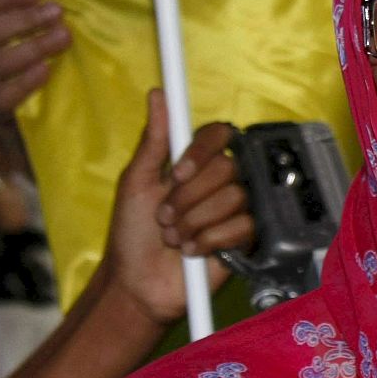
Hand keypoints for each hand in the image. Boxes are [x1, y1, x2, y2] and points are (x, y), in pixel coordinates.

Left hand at [101, 89, 254, 324]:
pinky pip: (243, 226)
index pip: (219, 135)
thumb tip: (157, 94)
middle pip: (226, 167)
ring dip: (195, 222)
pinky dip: (210, 240)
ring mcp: (234, 210)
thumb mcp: (135, 182)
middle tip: (164, 218)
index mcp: (194, 162)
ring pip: (234, 197)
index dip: (201, 152)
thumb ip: (153, 140)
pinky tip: (193, 251)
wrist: (137, 283)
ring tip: (175, 238)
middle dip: (188, 198)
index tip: (176, 174)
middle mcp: (219, 182)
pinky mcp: (244, 239)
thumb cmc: (131, 233)